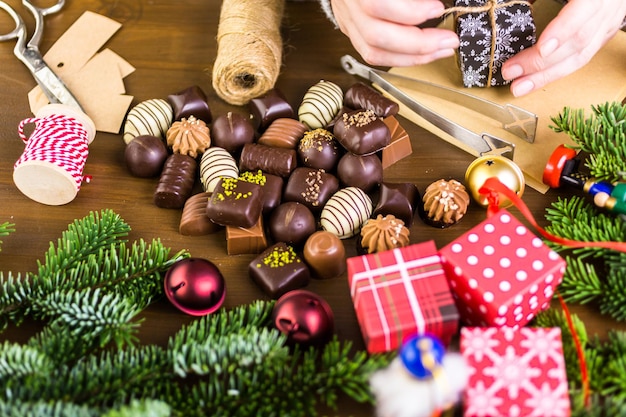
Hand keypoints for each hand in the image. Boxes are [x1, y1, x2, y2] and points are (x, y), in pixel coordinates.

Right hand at [329, 0, 459, 66]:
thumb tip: (438, 6)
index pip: (378, 4)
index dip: (411, 12)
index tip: (438, 9)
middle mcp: (350, 5)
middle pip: (376, 35)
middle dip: (418, 44)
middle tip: (447, 40)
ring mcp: (349, 20)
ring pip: (374, 52)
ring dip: (411, 57)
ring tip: (440, 50)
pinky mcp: (352, 31)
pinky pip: (373, 55)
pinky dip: (400, 58)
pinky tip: (421, 54)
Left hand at [502, 0, 625, 96]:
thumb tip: (511, 5)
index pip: (582, 13)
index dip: (561, 32)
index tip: (541, 49)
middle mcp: (607, 9)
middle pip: (577, 42)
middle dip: (541, 62)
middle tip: (511, 72)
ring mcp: (608, 24)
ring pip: (580, 56)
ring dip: (547, 76)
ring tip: (520, 86)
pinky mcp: (604, 35)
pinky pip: (582, 58)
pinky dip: (557, 71)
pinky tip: (536, 80)